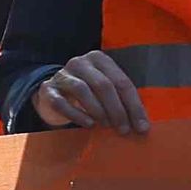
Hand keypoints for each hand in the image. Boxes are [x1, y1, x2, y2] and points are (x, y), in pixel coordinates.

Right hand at [20, 49, 148, 134]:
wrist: (54, 93)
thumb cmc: (88, 93)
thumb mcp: (105, 91)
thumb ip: (121, 101)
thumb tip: (142, 125)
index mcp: (100, 59)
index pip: (121, 82)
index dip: (134, 106)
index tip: (142, 127)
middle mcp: (80, 62)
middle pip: (103, 85)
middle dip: (117, 110)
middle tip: (124, 130)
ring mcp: (62, 75)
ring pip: (82, 90)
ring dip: (98, 111)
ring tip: (106, 126)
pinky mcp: (48, 90)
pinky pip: (62, 103)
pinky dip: (77, 115)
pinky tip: (89, 124)